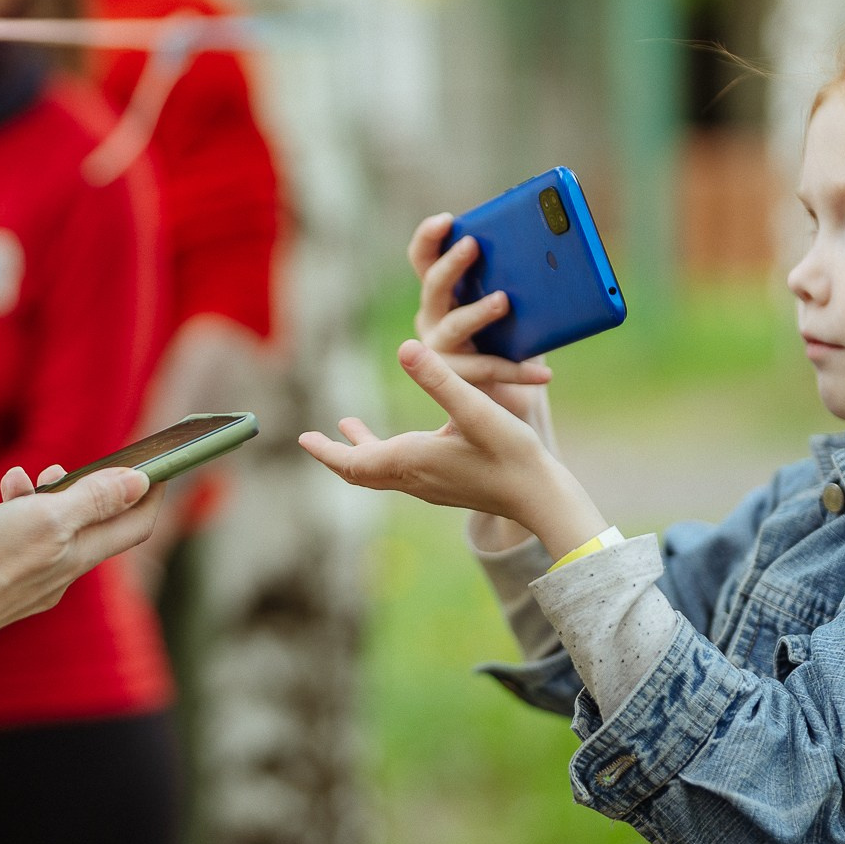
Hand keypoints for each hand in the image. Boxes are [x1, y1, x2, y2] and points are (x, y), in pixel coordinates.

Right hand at [0, 463, 157, 635]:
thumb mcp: (47, 518)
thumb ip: (94, 500)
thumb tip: (141, 482)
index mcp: (77, 556)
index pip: (132, 526)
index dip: (149, 495)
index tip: (156, 466)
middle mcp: (54, 573)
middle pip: (82, 527)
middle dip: (74, 490)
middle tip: (54, 469)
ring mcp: (18, 581)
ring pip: (32, 530)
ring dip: (23, 498)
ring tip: (10, 479)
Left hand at [301, 340, 605, 554]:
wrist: (542, 498)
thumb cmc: (511, 454)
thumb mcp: (475, 409)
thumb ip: (439, 379)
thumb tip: (405, 346)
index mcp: (412, 460)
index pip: (353, 463)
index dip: (325, 451)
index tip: (302, 438)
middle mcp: (415, 478)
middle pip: (361, 471)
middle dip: (335, 453)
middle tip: (312, 438)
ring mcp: (432, 487)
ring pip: (381, 472)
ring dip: (361, 450)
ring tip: (348, 426)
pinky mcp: (449, 486)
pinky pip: (403, 473)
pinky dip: (385, 455)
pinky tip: (402, 440)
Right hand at [410, 214, 554, 431]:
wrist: (514, 395)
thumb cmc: (513, 336)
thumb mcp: (516, 302)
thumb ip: (521, 279)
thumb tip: (554, 256)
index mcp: (443, 291)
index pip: (423, 257)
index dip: (429, 236)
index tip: (447, 219)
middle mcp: (432, 316)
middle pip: (434, 285)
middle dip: (452, 263)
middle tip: (474, 245)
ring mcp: (439, 349)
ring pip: (454, 325)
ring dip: (477, 311)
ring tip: (503, 300)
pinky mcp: (456, 378)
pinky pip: (487, 369)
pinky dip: (518, 370)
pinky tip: (545, 372)